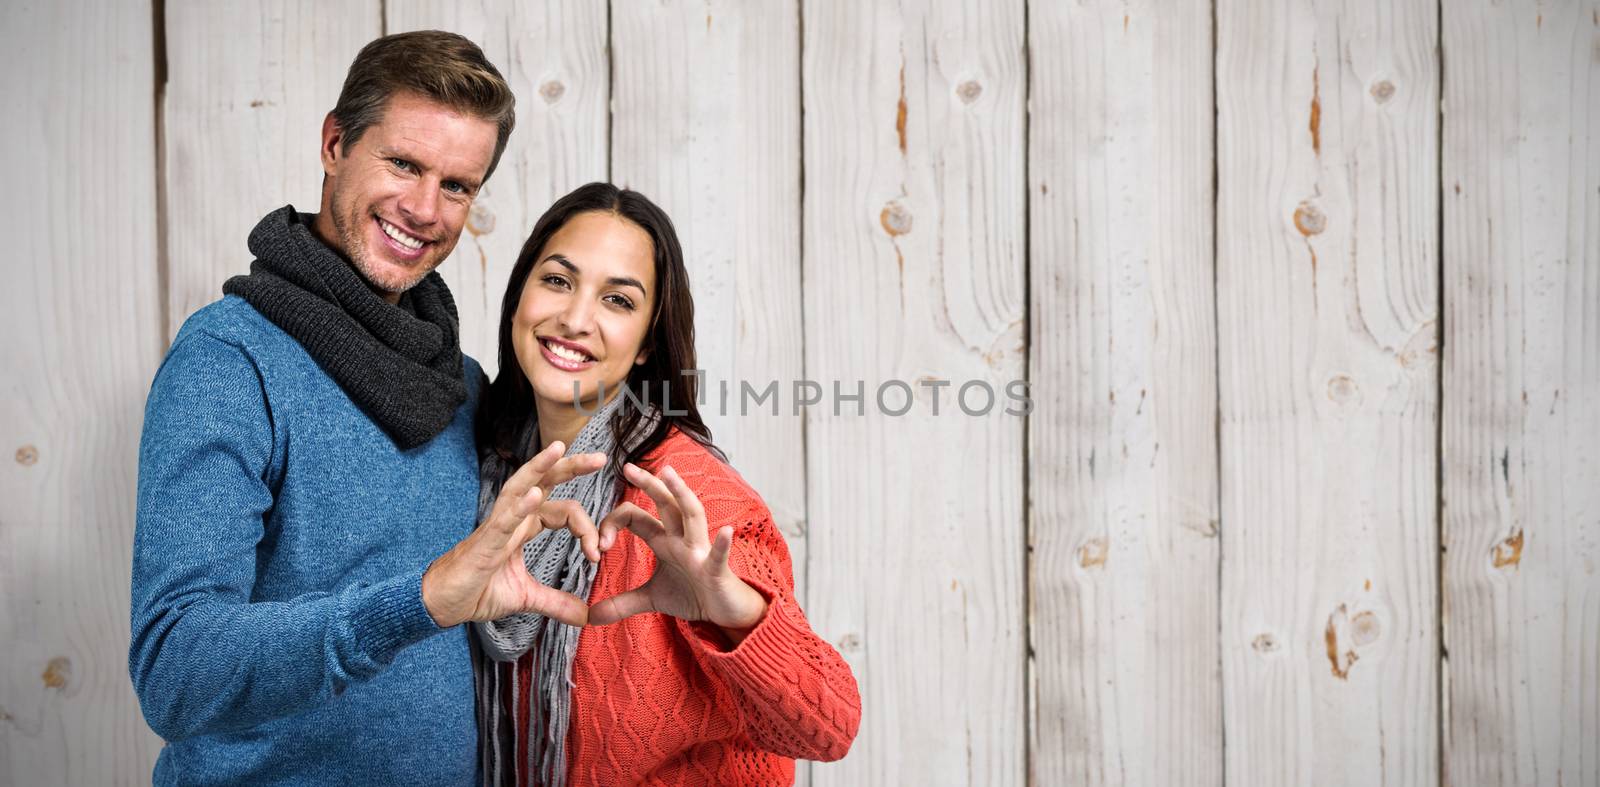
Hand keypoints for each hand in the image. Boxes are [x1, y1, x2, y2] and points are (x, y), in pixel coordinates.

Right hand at [421, 442, 606, 628]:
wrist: (443, 605)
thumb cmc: (478, 591)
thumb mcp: (526, 597)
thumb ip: (556, 602)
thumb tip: (585, 616)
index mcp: (525, 527)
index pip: (564, 511)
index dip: (586, 528)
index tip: (597, 554)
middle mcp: (513, 519)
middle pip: (543, 482)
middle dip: (571, 467)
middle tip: (601, 458)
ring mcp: (497, 527)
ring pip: (520, 487)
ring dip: (540, 467)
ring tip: (559, 449)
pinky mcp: (484, 543)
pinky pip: (503, 520)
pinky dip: (519, 507)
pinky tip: (533, 495)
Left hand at [588, 463, 767, 638]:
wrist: (725, 611)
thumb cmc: (694, 594)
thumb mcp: (652, 599)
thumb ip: (622, 604)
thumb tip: (592, 617)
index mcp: (665, 540)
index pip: (636, 518)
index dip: (613, 524)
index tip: (598, 545)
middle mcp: (682, 539)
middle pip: (665, 504)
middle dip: (648, 484)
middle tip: (627, 466)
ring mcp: (701, 551)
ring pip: (692, 516)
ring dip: (681, 494)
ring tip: (669, 473)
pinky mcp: (716, 570)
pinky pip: (719, 555)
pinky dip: (723, 544)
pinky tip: (726, 531)